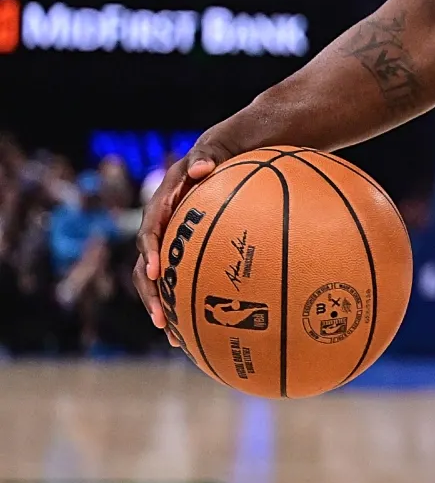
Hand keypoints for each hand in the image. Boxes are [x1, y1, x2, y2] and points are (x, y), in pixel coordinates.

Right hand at [133, 137, 238, 345]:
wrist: (238, 149)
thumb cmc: (230, 147)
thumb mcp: (219, 146)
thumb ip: (207, 155)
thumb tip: (200, 168)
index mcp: (165, 200)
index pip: (150, 230)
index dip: (149, 251)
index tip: (155, 272)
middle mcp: (164, 222)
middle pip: (146, 263)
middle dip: (151, 294)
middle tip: (162, 319)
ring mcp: (175, 236)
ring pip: (160, 277)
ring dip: (163, 305)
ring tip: (174, 336)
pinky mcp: (189, 246)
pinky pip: (183, 276)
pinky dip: (187, 300)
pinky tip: (199, 328)